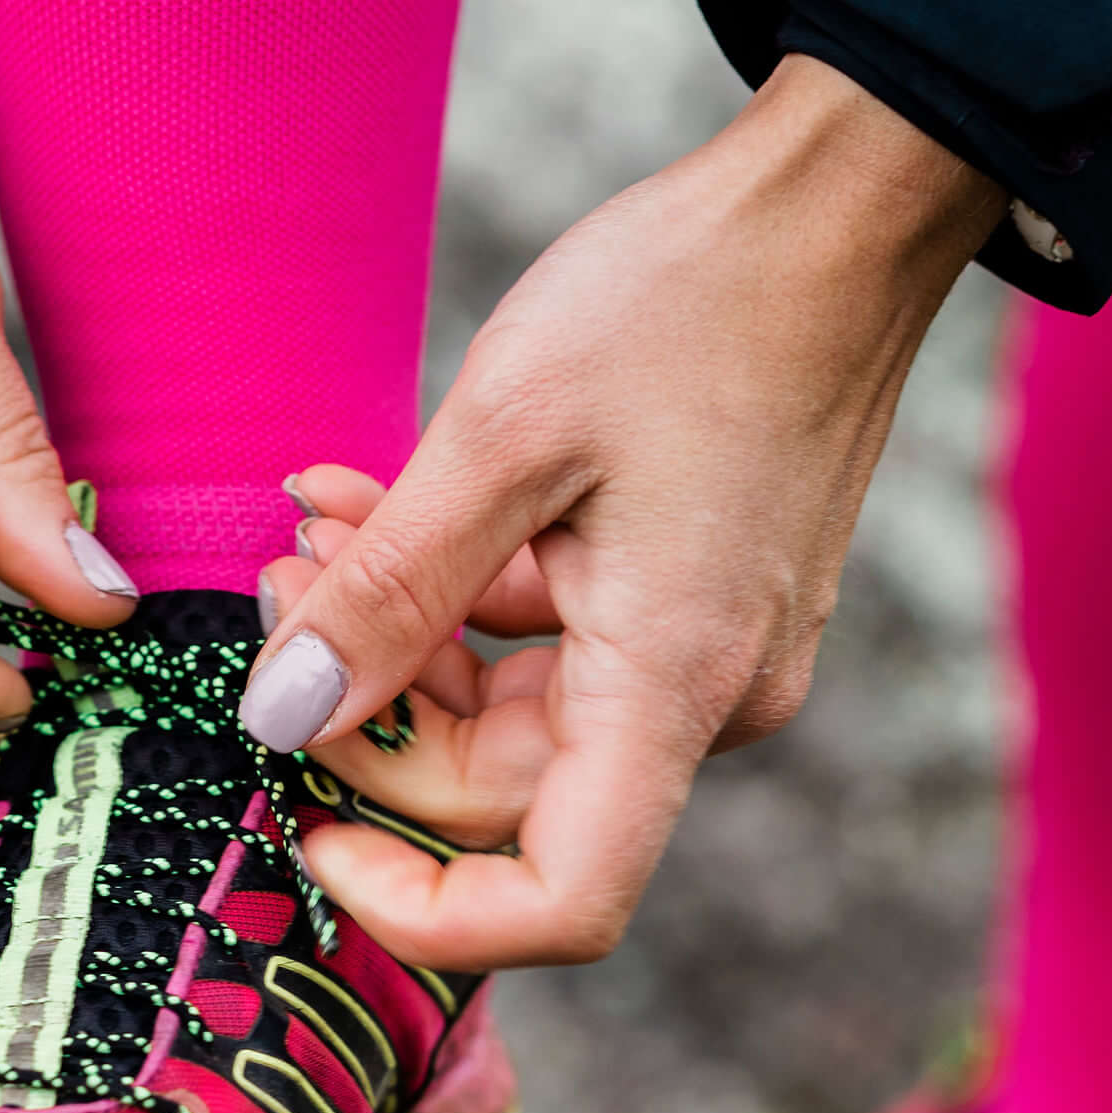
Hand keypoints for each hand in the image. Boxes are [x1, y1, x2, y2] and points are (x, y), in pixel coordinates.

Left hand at [243, 56, 1003, 966]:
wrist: (837, 208)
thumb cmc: (689, 301)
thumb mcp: (502, 435)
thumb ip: (387, 593)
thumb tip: (279, 718)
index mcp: (677, 683)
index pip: (561, 901)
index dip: (422, 904)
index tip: (308, 826)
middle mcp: (712, 695)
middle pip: (511, 795)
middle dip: (372, 711)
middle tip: (274, 591)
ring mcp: (714, 647)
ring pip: (522, 712)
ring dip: (405, 636)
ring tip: (318, 522)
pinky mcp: (702, 594)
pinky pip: (560, 641)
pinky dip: (465, 588)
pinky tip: (377, 501)